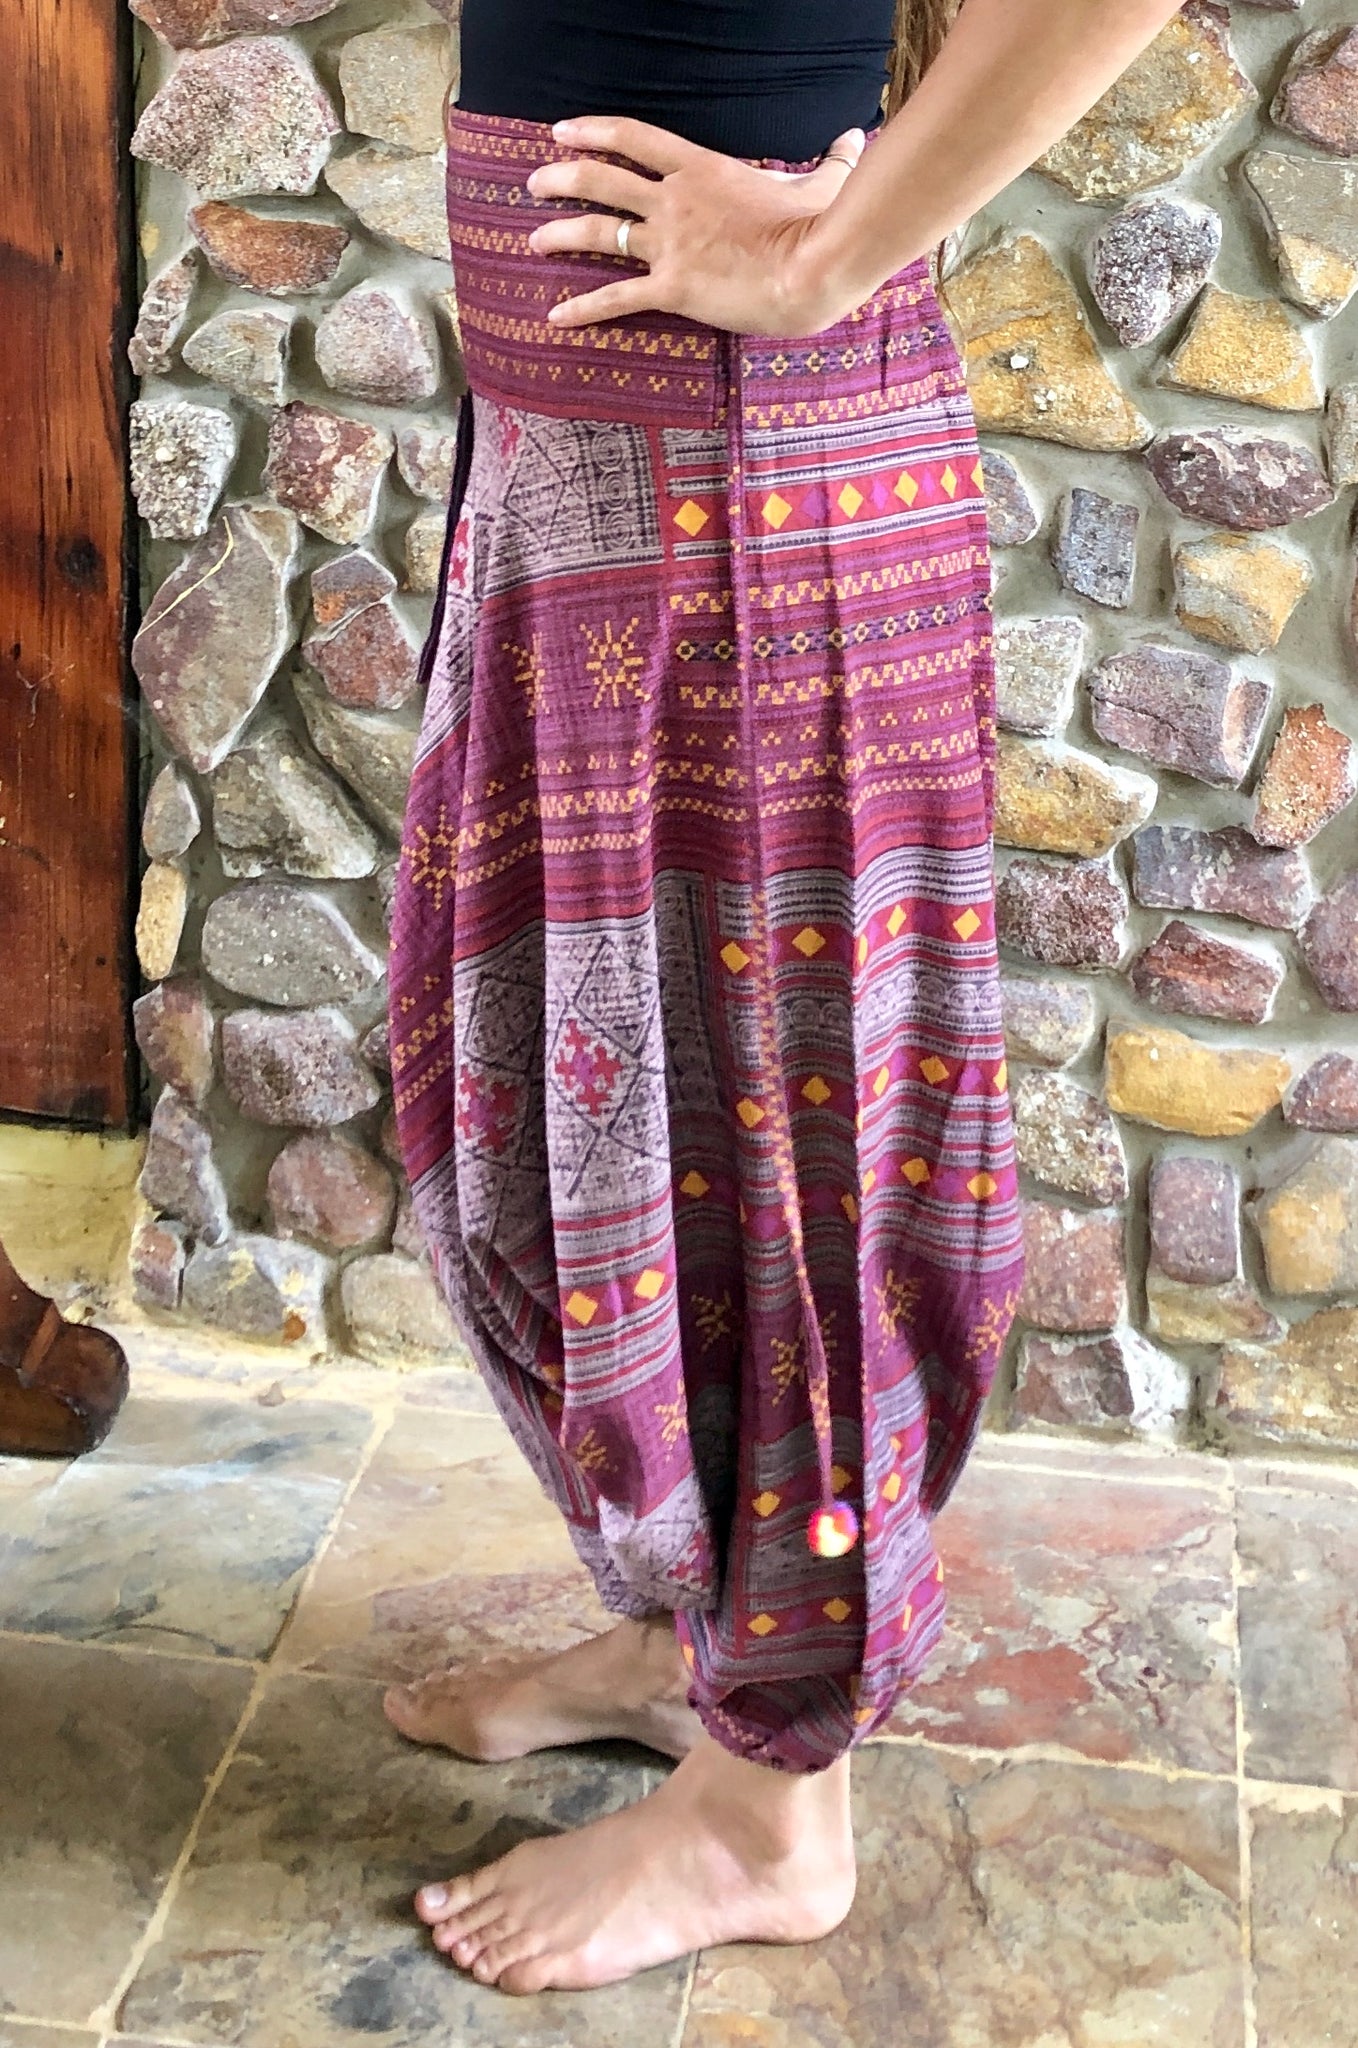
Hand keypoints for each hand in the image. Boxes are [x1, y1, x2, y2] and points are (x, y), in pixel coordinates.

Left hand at [524, 117, 866, 337]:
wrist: (813, 267)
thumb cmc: (819, 225)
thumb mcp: (822, 184)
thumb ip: (831, 161)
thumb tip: (855, 140)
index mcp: (702, 170)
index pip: (635, 139)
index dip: (594, 131)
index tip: (563, 130)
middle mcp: (675, 201)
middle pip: (603, 180)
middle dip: (562, 177)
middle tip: (535, 181)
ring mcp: (670, 244)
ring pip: (598, 232)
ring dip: (559, 232)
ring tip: (532, 238)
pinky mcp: (673, 288)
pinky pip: (616, 299)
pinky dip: (582, 307)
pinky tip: (554, 316)